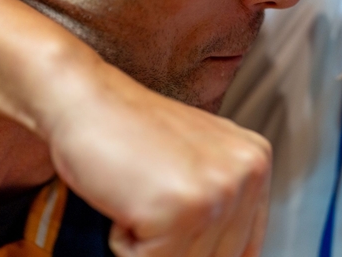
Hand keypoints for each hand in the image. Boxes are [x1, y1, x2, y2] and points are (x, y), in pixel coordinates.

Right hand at [44, 63, 271, 256]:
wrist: (85, 100)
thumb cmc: (128, 132)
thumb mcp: (196, 162)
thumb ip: (220, 208)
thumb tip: (227, 256)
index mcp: (255, 162)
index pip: (244, 248)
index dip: (201, 252)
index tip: (175, 233)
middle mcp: (247, 174)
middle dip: (171, 245)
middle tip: (148, 201)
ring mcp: (218, 190)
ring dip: (148, 243)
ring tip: (139, 194)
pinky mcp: (181, 209)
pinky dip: (125, 243)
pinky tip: (126, 197)